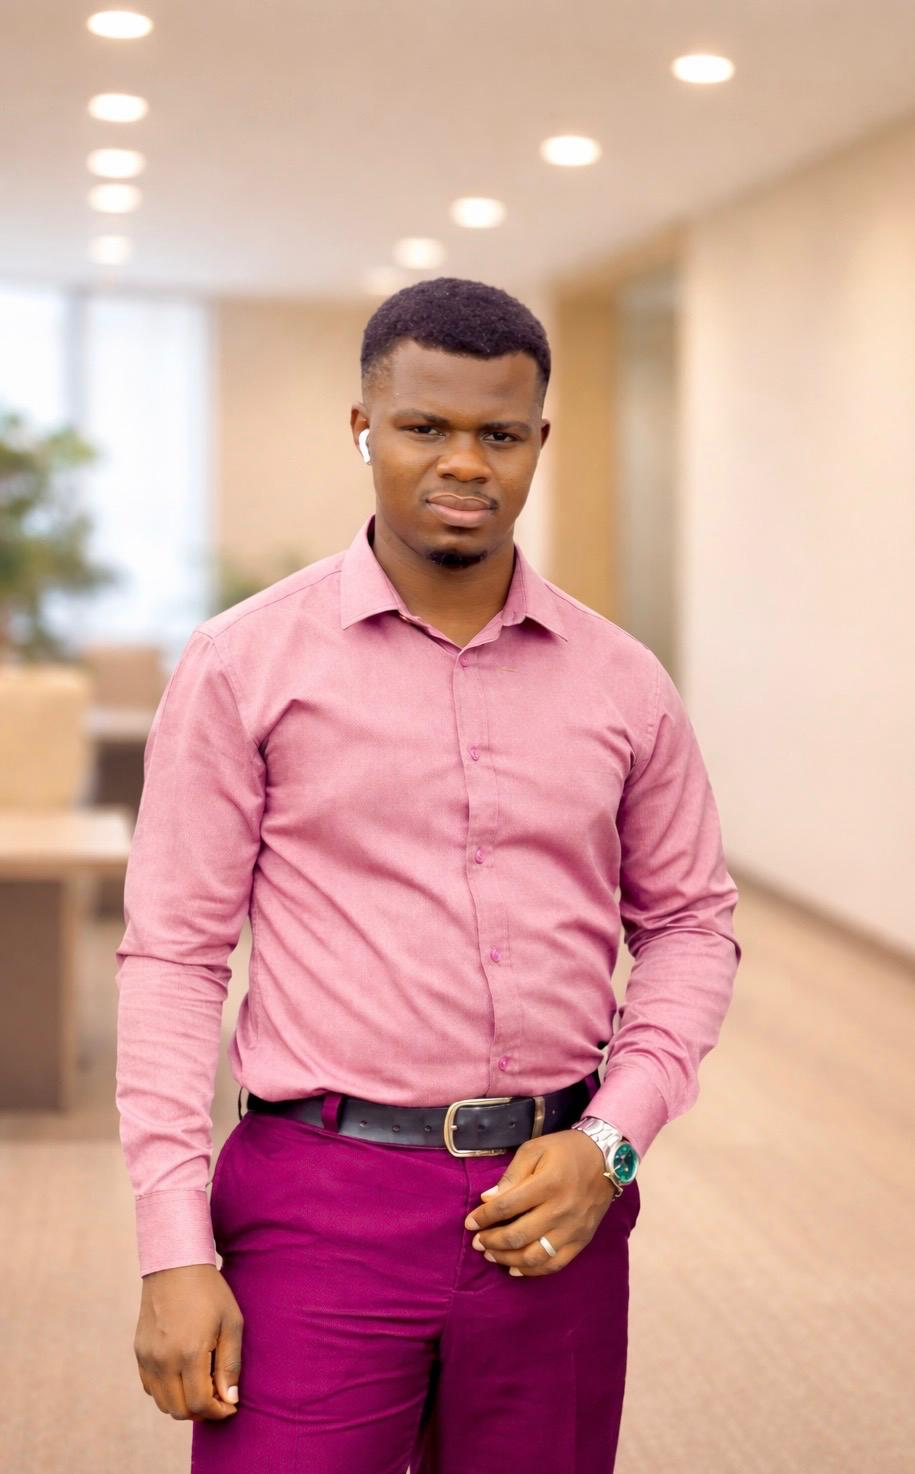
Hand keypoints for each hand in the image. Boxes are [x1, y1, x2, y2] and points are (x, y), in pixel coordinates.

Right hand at [134, 1263, 243, 1419]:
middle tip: (218, 1399)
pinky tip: (183, 1376)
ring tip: (202, 1387)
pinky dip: (166, 1391)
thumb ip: (230, 1364)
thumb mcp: (231, 1323)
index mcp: (189, 1352)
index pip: (200, 1404)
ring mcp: (147, 1357)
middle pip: (179, 1410)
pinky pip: (150, 1387)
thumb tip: (230, 1399)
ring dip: (183, 1404)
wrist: (174, 1264)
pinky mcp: (139, 1352)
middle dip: (201, 1412)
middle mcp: (163, 1360)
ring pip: (162, 1403)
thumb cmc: (210, 1291)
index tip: (230, 1406)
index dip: (218, 1412)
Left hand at [463, 1128, 616, 1276]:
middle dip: (491, 1241)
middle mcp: (561, 1210)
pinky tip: (516, 1268)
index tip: (470, 1222)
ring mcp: (573, 1228)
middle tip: (477, 1242)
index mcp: (547, 1184)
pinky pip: (555, 1263)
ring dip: (508, 1259)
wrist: (606, 1158)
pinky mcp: (582, 1240)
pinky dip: (533, 1270)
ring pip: (535, 1256)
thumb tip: (488, 1198)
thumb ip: (512, 1175)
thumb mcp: (535, 1149)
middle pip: (518, 1235)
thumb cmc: (566, 1150)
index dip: (484, 1217)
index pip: (507, 1206)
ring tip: (491, 1255)